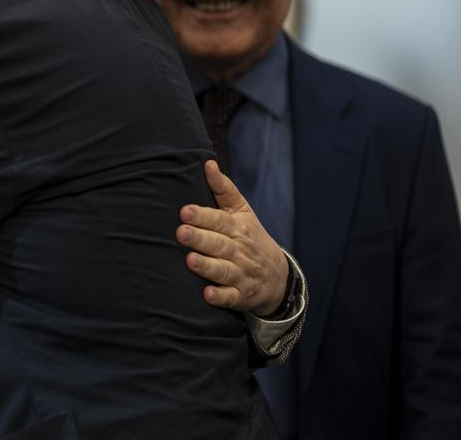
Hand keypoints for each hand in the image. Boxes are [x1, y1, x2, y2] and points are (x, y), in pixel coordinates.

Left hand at [177, 161, 288, 315]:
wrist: (279, 277)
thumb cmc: (251, 238)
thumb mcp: (243, 212)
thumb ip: (224, 189)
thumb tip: (208, 163)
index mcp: (238, 227)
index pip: (219, 220)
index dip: (203, 216)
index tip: (184, 211)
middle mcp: (240, 250)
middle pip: (219, 244)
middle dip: (200, 238)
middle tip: (181, 232)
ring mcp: (241, 274)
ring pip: (223, 270)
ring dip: (207, 266)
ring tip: (190, 260)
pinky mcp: (241, 295)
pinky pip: (231, 297)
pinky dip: (220, 296)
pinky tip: (207, 294)